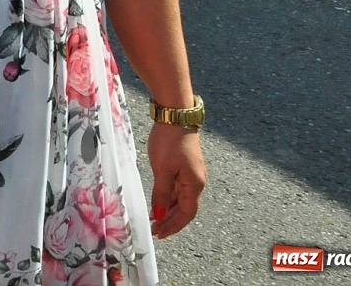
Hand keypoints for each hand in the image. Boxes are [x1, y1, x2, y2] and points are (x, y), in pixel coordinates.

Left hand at [147, 122, 205, 237]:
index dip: (173, 226)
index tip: (159, 234)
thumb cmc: (169, 142)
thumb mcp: (162, 170)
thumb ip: (161, 194)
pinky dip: (168, 197)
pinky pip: (178, 188)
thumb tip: (159, 215)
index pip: (186, 214)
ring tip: (154, 218)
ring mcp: (191, 173)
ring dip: (168, 209)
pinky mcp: (184, 166)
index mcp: (194, 185)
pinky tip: (158, 200)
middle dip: (170, 220)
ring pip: (180, 198)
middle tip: (154, 229)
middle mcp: (196, 182)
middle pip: (184, 208)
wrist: (175, 116)